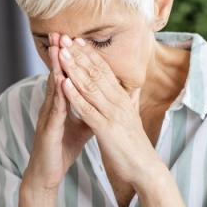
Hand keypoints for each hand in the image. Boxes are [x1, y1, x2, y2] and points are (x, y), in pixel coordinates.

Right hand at [22, 33, 93, 194]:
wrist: (46, 175)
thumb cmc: (61, 149)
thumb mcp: (80, 126)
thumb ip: (89, 110)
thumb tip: (104, 98)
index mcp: (60, 105)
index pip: (65, 76)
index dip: (69, 57)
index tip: (73, 37)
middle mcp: (51, 107)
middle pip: (56, 76)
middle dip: (58, 54)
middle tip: (59, 32)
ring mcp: (47, 118)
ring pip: (52, 88)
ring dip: (54, 68)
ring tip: (57, 48)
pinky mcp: (48, 131)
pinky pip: (54, 110)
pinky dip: (58, 95)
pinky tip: (60, 82)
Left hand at [57, 36, 161, 187]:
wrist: (145, 169)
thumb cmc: (135, 146)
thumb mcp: (132, 119)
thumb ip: (130, 102)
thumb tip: (132, 90)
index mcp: (123, 99)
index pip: (105, 71)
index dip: (90, 54)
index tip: (77, 40)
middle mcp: (119, 102)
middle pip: (97, 73)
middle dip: (80, 55)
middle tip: (65, 38)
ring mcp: (113, 114)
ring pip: (90, 86)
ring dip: (74, 68)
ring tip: (61, 53)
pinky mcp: (106, 129)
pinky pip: (87, 109)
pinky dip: (75, 95)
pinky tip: (63, 84)